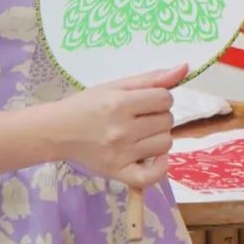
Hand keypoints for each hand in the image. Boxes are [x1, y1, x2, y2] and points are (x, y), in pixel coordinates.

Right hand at [52, 63, 188, 188]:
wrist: (58, 131)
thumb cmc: (87, 105)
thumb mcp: (116, 86)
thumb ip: (151, 78)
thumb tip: (185, 68)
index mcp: (120, 104)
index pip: (165, 99)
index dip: (159, 97)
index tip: (146, 101)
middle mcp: (121, 130)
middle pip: (167, 121)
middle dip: (157, 116)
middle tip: (139, 117)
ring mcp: (121, 154)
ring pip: (165, 143)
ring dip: (158, 137)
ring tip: (140, 134)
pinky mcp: (119, 173)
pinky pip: (154, 175)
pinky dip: (159, 165)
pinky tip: (152, 155)